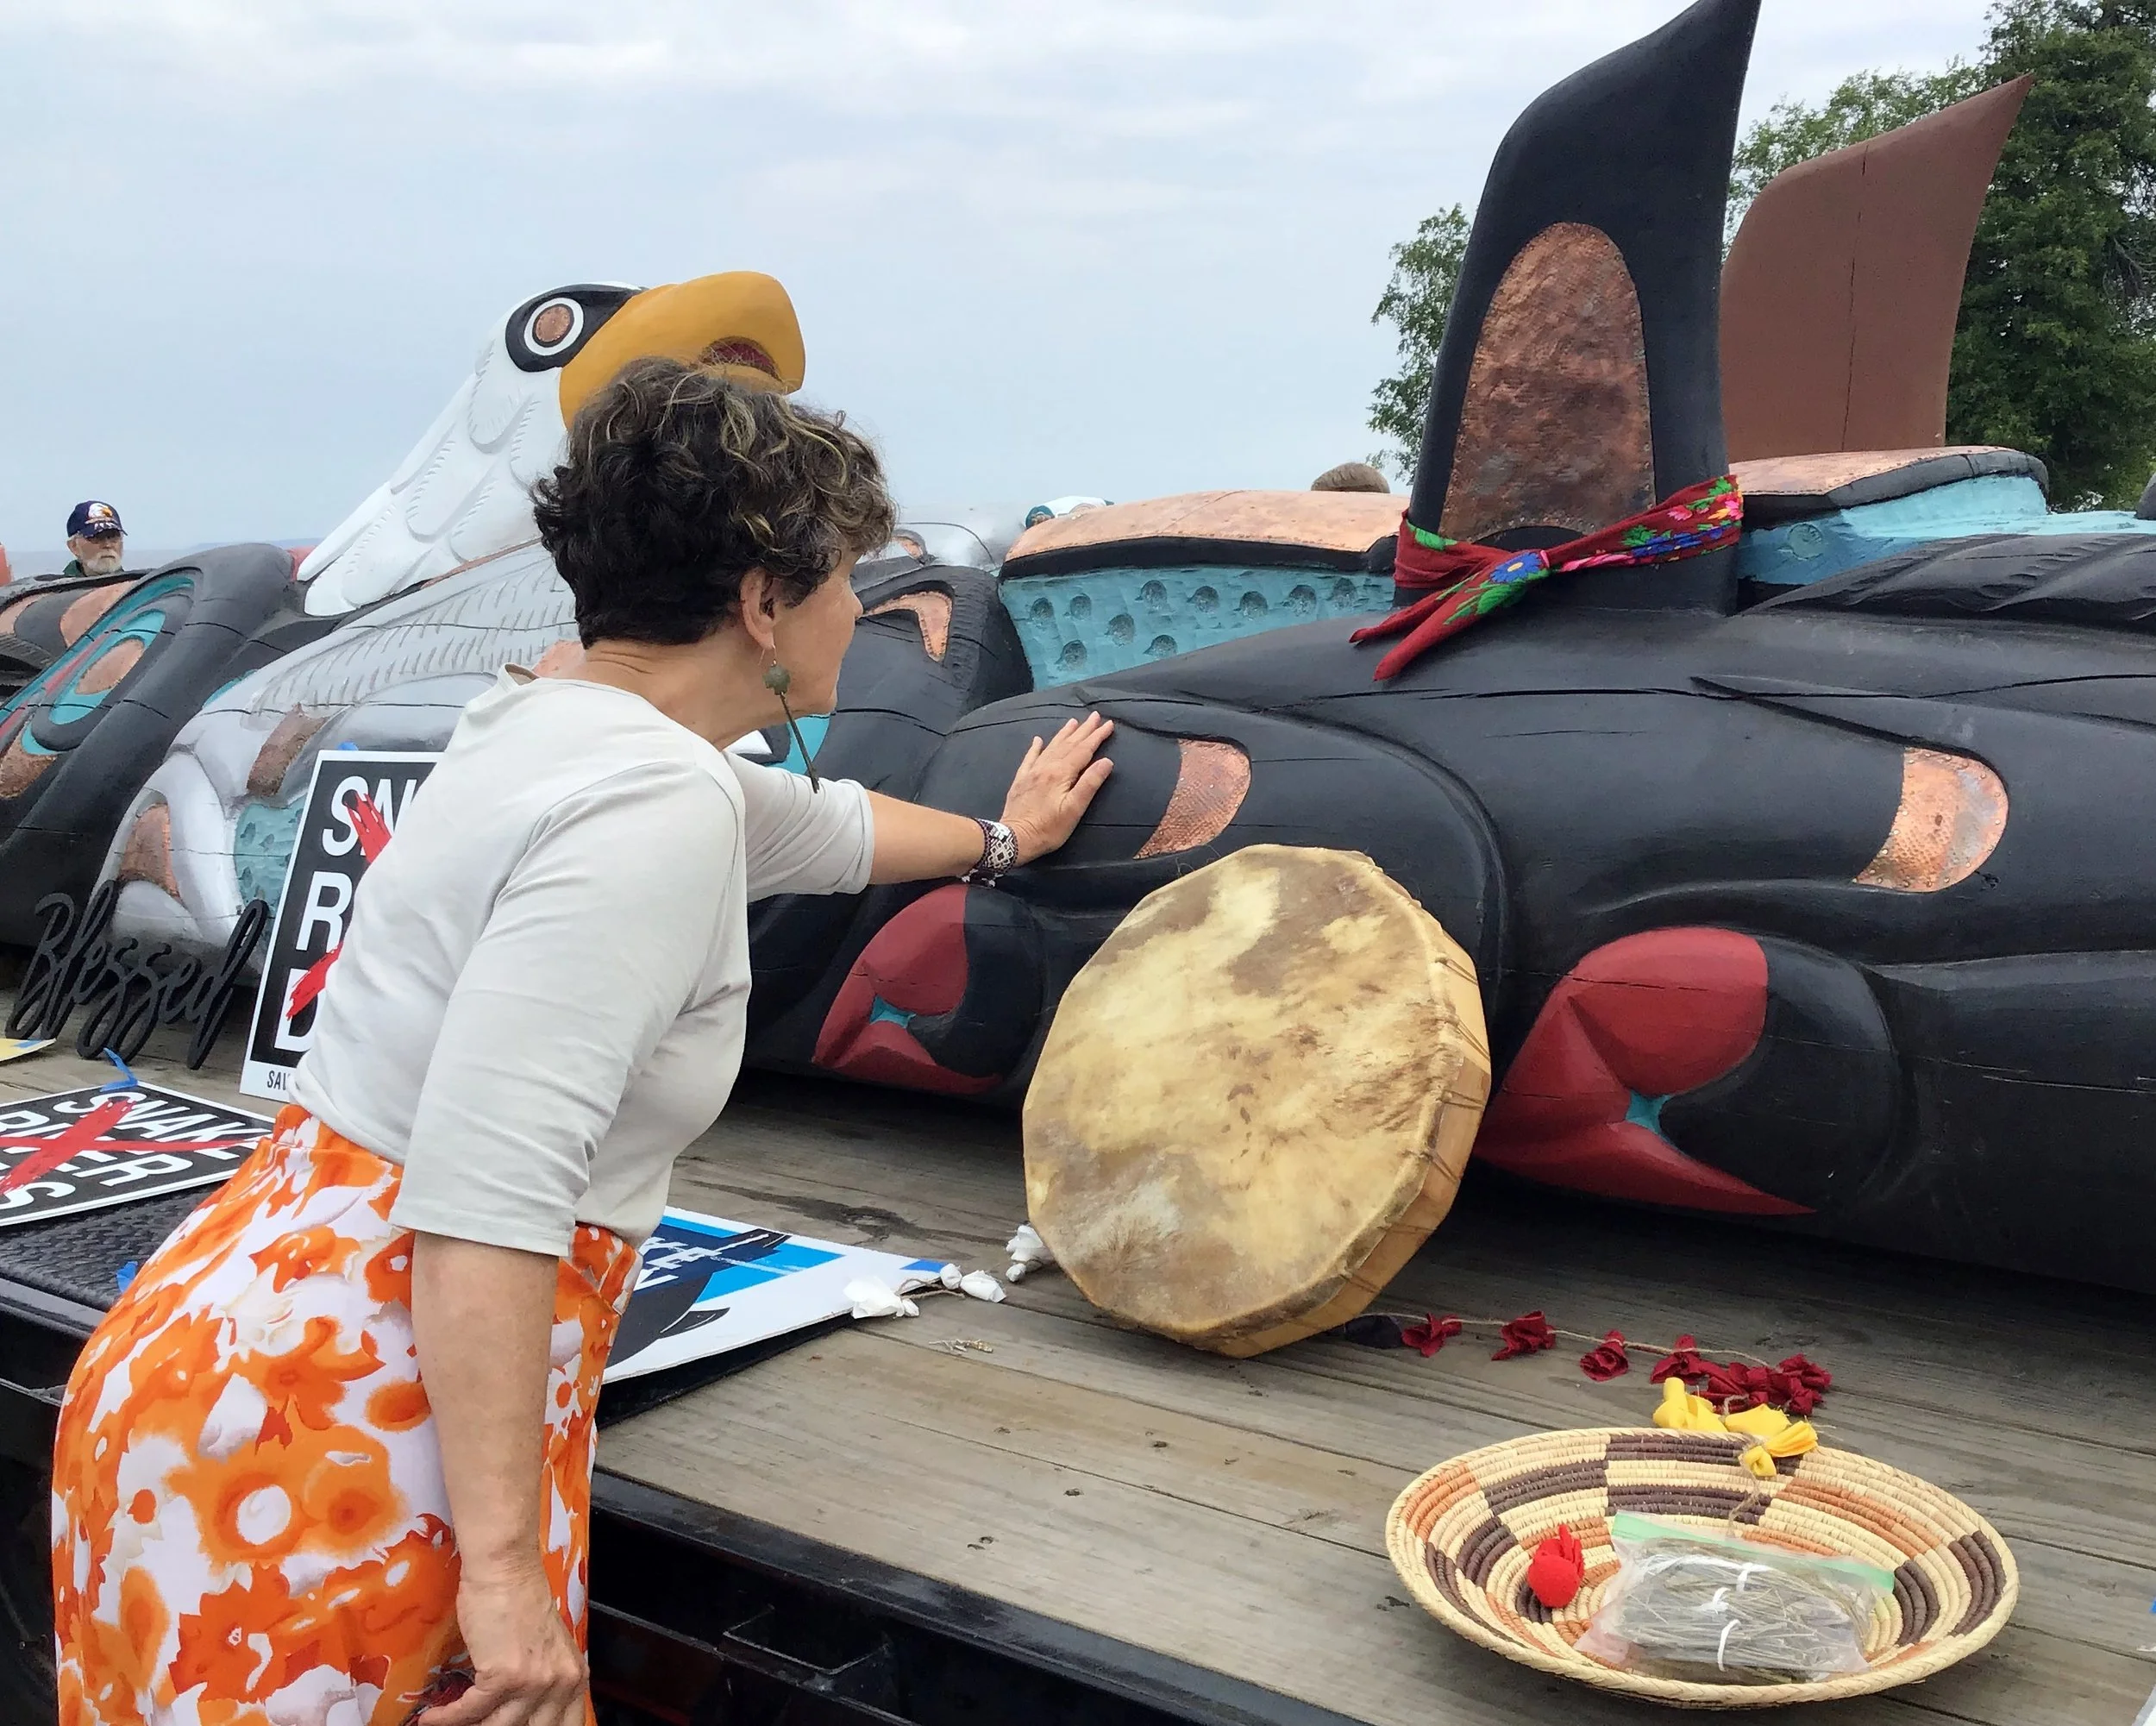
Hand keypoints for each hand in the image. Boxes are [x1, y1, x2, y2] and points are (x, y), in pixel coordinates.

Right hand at [421, 1563, 587, 1725]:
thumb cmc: (519, 1598)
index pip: (566, 1725)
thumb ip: (543, 1679)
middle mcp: (560, 1683)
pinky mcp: (504, 1677)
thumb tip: (523, 1710)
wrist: (504, 1568)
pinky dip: (446, 1718)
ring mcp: (534, 1682)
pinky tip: (431, 1718)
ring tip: (446, 1725)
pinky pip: (469, 1711)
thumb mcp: (546, 1648)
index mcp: (574, 1677)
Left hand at [999, 713, 1113, 863]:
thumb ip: (1090, 783)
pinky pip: (1030, 757)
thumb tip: (1106, 762)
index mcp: (1061, 773)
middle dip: (1084, 730)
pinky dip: (1036, 747)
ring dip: (1064, 734)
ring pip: (1051, 746)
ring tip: (1073, 722)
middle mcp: (1046, 767)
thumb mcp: (1074, 809)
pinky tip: (1038, 739)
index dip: (1097, 737)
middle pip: (1068, 744)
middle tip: (1095, 716)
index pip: (1083, 750)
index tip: (1109, 724)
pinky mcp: (1021, 779)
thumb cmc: (1048, 828)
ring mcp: (1031, 772)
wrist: (1014, 838)